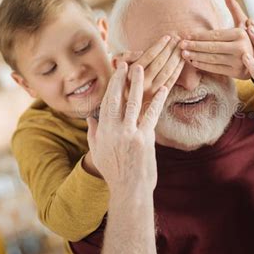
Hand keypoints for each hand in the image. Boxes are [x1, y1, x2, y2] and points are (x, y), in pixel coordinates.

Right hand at [86, 62, 168, 193]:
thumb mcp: (98, 152)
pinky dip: (157, 102)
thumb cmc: (113, 172)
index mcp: (103, 131)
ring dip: (137, 84)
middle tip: (126, 63)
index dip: (111, 86)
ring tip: (141, 68)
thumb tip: (90, 117)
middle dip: (121, 79)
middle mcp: (115, 130)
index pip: (106, 103)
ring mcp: (130, 133)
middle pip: (117, 99)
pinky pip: (151, 116)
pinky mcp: (145, 139)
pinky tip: (163, 90)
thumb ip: (93, 133)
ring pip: (133, 103)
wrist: (129, 190)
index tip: (115, 72)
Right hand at [114, 35, 184, 103]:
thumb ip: (127, 57)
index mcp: (131, 73)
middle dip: (170, 49)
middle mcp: (142, 82)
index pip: (148, 56)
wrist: (123, 111)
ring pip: (168, 71)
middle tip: (178, 39)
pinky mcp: (159, 98)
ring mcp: (151, 91)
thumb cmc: (120, 85)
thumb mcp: (118, 69)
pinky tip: (183, 61)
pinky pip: (171, 81)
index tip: (167, 37)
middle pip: (160, 62)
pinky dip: (178, 70)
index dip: (159, 45)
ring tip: (182, 47)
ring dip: (176, 58)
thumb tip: (141, 52)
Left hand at [180, 0, 253, 78]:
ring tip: (183, 54)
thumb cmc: (249, 38)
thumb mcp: (244, 23)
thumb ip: (234, 8)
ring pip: (212, 59)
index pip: (215, 35)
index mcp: (241, 33)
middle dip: (194, 46)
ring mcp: (239, 61)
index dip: (199, 36)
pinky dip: (203, 66)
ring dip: (196, 56)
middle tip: (180, 44)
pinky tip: (193, 62)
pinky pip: (216, 69)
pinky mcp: (236, 73)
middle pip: (212, 47)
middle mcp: (241, 47)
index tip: (187, 35)